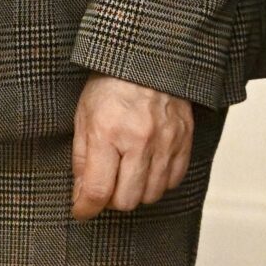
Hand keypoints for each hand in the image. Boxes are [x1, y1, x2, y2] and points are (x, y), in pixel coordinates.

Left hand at [71, 75, 194, 220]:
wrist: (146, 55)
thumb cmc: (110, 82)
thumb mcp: (83, 115)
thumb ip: (81, 158)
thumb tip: (81, 195)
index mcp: (107, 132)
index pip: (97, 190)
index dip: (85, 208)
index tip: (81, 210)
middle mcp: (139, 140)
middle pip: (126, 200)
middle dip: (111, 200)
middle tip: (105, 186)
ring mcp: (165, 141)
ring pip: (151, 195)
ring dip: (136, 191)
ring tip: (126, 173)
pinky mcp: (184, 139)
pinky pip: (173, 180)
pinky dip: (159, 181)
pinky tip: (147, 166)